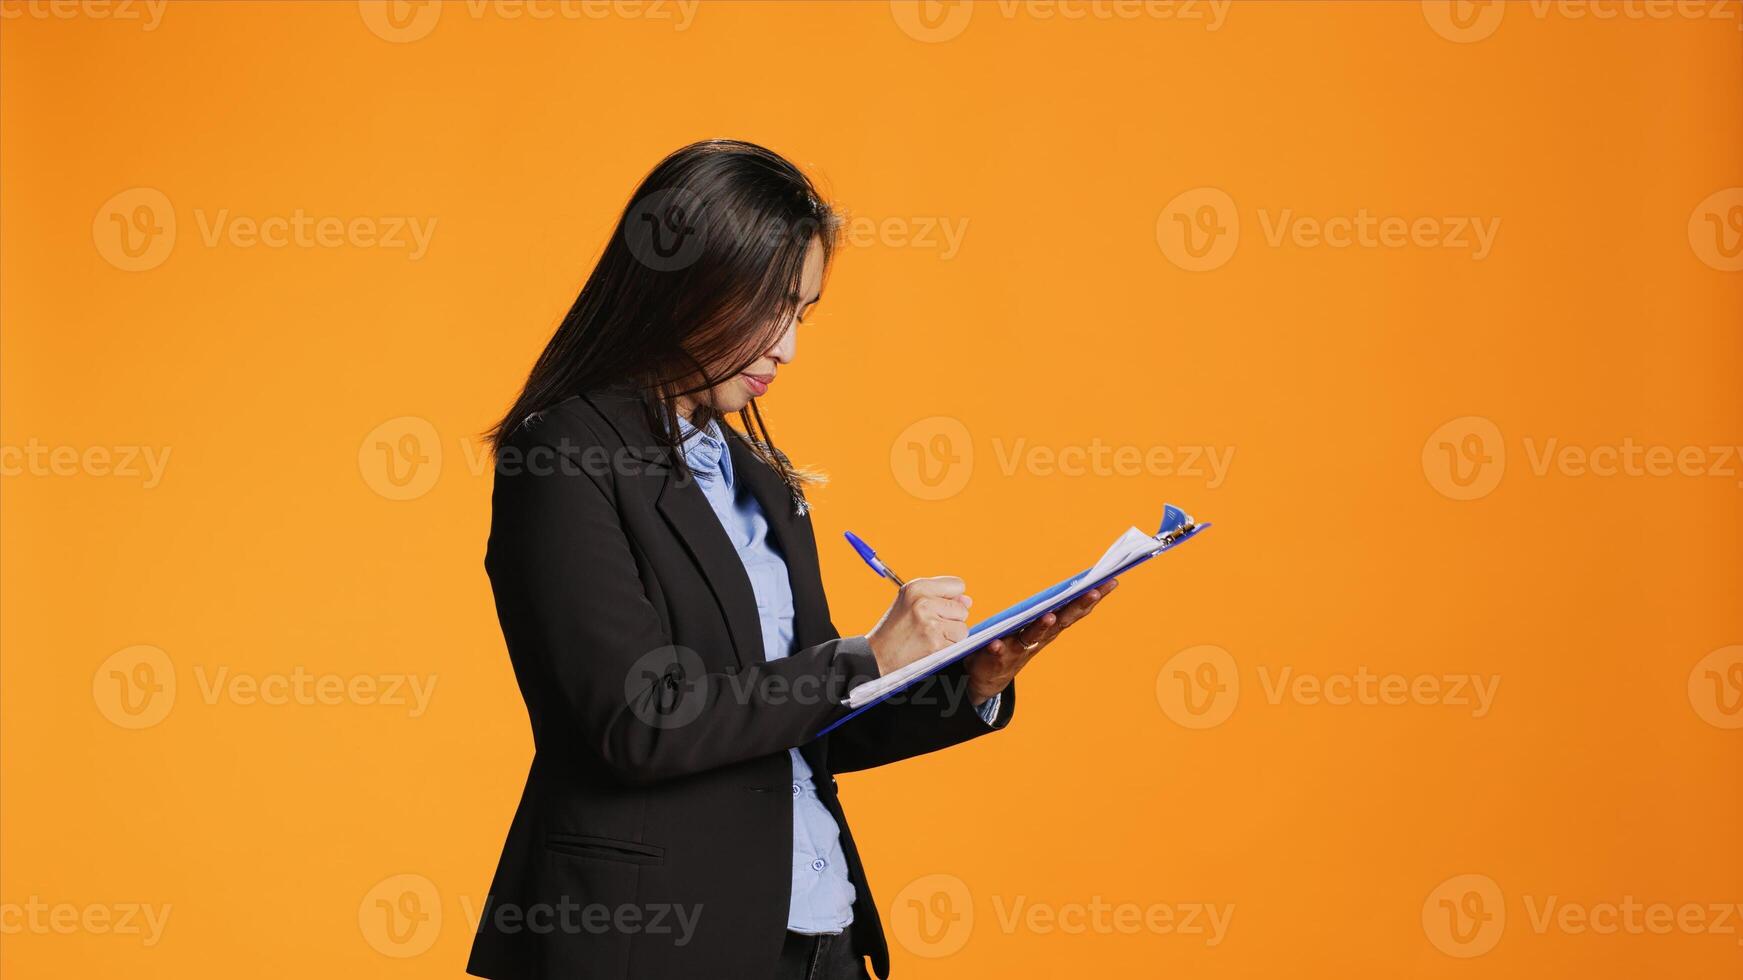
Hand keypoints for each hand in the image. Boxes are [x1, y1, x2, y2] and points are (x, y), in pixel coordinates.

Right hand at [865, 576, 971, 676]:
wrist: (877, 656)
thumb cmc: (895, 629)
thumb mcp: (910, 603)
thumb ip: (940, 597)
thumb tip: (968, 600)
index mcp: (917, 587)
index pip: (958, 585)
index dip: (952, 598)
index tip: (937, 608)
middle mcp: (923, 602)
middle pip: (962, 608)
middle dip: (951, 619)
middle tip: (928, 627)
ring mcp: (930, 624)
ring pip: (963, 627)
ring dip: (951, 636)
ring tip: (929, 637)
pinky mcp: (936, 644)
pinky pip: (958, 643)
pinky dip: (948, 648)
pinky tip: (930, 647)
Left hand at [964, 579, 1117, 703]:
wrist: (990, 677)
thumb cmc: (1015, 642)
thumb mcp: (1032, 623)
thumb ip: (1045, 606)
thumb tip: (1055, 586)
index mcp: (1050, 627)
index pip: (1074, 609)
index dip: (1093, 596)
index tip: (1111, 580)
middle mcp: (1040, 638)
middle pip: (1061, 620)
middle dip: (1078, 605)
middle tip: (1093, 592)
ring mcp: (1020, 649)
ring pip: (1033, 636)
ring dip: (1042, 626)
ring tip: (1049, 616)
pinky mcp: (998, 659)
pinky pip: (997, 653)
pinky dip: (997, 648)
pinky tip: (995, 643)